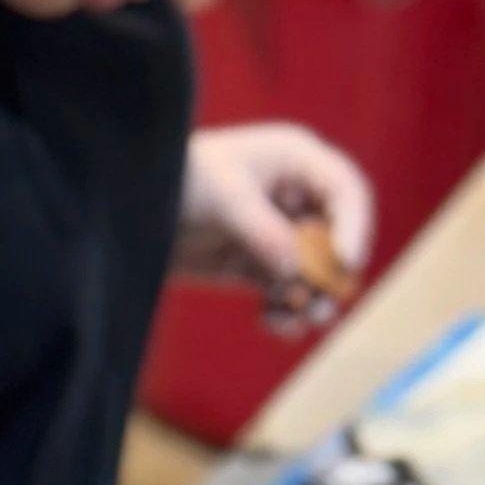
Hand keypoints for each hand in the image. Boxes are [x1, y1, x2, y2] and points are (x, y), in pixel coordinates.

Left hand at [177, 123, 373, 327]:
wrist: (130, 204)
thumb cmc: (178, 178)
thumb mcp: (224, 196)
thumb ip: (262, 231)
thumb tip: (296, 270)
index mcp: (295, 161)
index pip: (344, 191)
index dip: (354, 227)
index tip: (347, 264)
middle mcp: (293, 196)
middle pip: (334, 238)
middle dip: (331, 275)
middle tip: (321, 308)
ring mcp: (275, 233)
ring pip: (311, 271)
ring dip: (310, 299)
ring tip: (295, 322)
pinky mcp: (253, 265)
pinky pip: (283, 292)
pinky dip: (284, 310)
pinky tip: (272, 323)